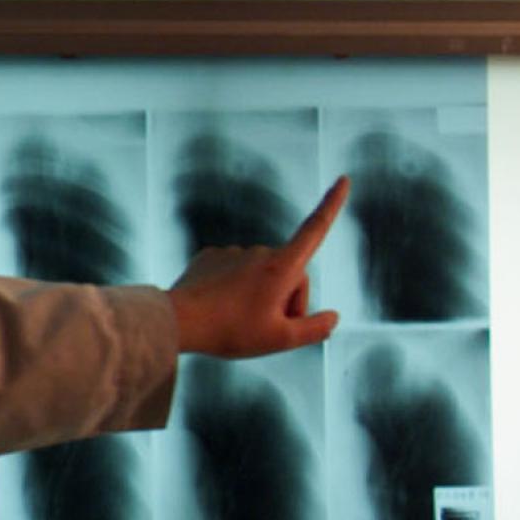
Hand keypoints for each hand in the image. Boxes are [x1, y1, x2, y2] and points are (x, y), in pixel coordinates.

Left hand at [167, 176, 347, 358]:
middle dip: (287, 300)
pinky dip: (233, 290)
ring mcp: (232, 252)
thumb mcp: (281, 340)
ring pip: (260, 277)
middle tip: (265, 327)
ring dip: (258, 296)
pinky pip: (234, 274)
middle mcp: (259, 251)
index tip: (343, 179)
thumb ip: (314, 329)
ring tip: (237, 320)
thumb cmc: (230, 331)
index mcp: (281, 266)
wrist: (176, 321)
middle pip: (290, 276)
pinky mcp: (210, 257)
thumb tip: (333, 317)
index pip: (315, 229)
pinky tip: (219, 307)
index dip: (332, 204)